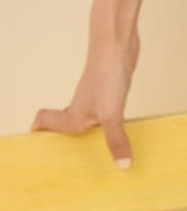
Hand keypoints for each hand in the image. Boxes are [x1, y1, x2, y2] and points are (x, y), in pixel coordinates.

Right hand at [32, 28, 139, 167]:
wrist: (117, 44)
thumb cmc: (107, 76)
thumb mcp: (112, 114)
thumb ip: (115, 140)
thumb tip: (124, 166)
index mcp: (72, 117)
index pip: (43, 124)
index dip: (38, 134)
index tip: (40, 153)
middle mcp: (79, 107)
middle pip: (63, 125)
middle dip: (66, 142)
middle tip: (74, 163)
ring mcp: (95, 96)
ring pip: (86, 117)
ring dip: (91, 132)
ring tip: (100, 151)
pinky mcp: (111, 87)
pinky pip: (106, 108)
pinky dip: (109, 120)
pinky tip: (123, 127)